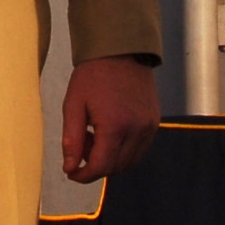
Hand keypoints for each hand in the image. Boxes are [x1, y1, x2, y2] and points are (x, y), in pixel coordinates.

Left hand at [61, 55, 159, 182]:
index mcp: (115, 126)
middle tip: (82, 147)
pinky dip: (125, 150)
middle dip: (96, 166)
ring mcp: (149, 126)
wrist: (120, 49)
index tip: (71, 172)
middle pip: (116, 167)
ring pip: (130, 161)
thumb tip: (70, 168)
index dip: (84, 175)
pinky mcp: (155, 120)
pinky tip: (112, 133)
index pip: (101, 167)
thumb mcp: (74, 104)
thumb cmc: (93, 74)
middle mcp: (137, 130)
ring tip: (96, 137)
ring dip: (111, 159)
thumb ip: (71, 139)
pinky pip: (140, 148)